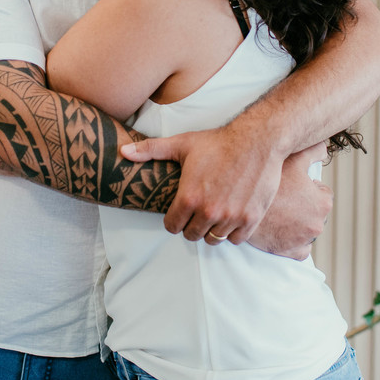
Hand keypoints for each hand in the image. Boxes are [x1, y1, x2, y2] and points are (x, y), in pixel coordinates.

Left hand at [121, 124, 283, 243]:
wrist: (257, 140)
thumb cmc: (218, 142)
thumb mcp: (182, 144)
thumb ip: (150, 150)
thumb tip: (122, 151)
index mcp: (189, 198)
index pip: (172, 226)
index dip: (173, 220)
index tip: (179, 213)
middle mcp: (209, 211)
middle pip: (192, 235)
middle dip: (191, 226)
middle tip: (196, 213)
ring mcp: (231, 217)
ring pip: (214, 239)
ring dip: (211, 230)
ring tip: (213, 215)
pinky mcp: (251, 219)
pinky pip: (236, 239)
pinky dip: (233, 232)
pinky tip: (231, 218)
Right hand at [248, 144, 332, 259]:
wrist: (241, 203)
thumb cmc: (269, 180)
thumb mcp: (294, 159)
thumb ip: (314, 151)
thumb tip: (324, 147)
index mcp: (322, 203)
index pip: (323, 193)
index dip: (308, 187)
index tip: (294, 185)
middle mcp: (317, 224)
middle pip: (315, 212)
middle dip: (304, 206)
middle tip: (285, 198)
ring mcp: (303, 240)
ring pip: (306, 230)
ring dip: (298, 223)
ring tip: (280, 212)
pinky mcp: (290, 252)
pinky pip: (299, 249)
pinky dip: (293, 242)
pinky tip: (282, 230)